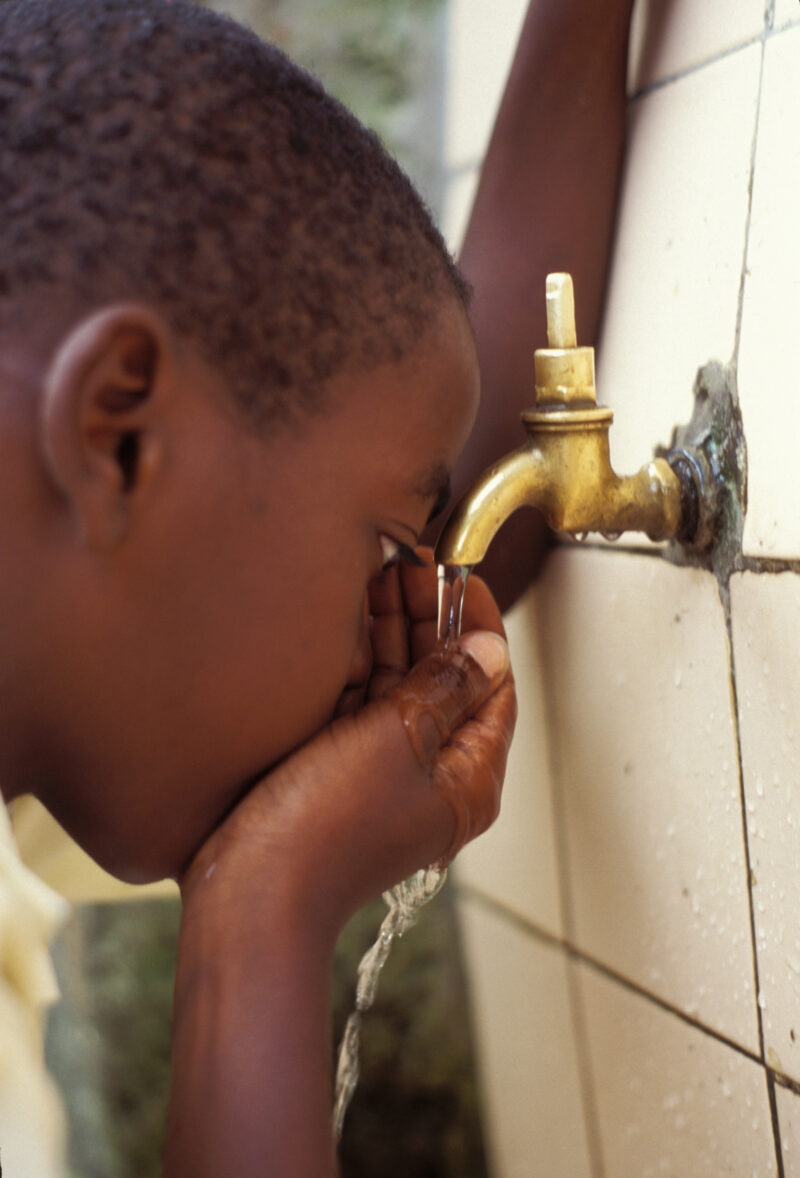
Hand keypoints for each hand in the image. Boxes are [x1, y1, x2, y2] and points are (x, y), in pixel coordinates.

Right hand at [180, 554, 515, 934]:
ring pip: (400, 687)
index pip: (494, 686)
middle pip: (445, 681)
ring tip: (378, 578)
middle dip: (430, 621)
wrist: (249, 892)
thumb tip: (489, 648)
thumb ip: (445, 688)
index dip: (480, 626)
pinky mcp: (338, 770)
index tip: (461, 577)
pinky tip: (349, 620)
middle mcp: (432, 775)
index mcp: (467, 777)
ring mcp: (383, 772)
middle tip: (409, 567)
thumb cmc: (327, 827)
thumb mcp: (398, 740)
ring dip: (392, 634)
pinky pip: (361, 704)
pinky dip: (359, 663)